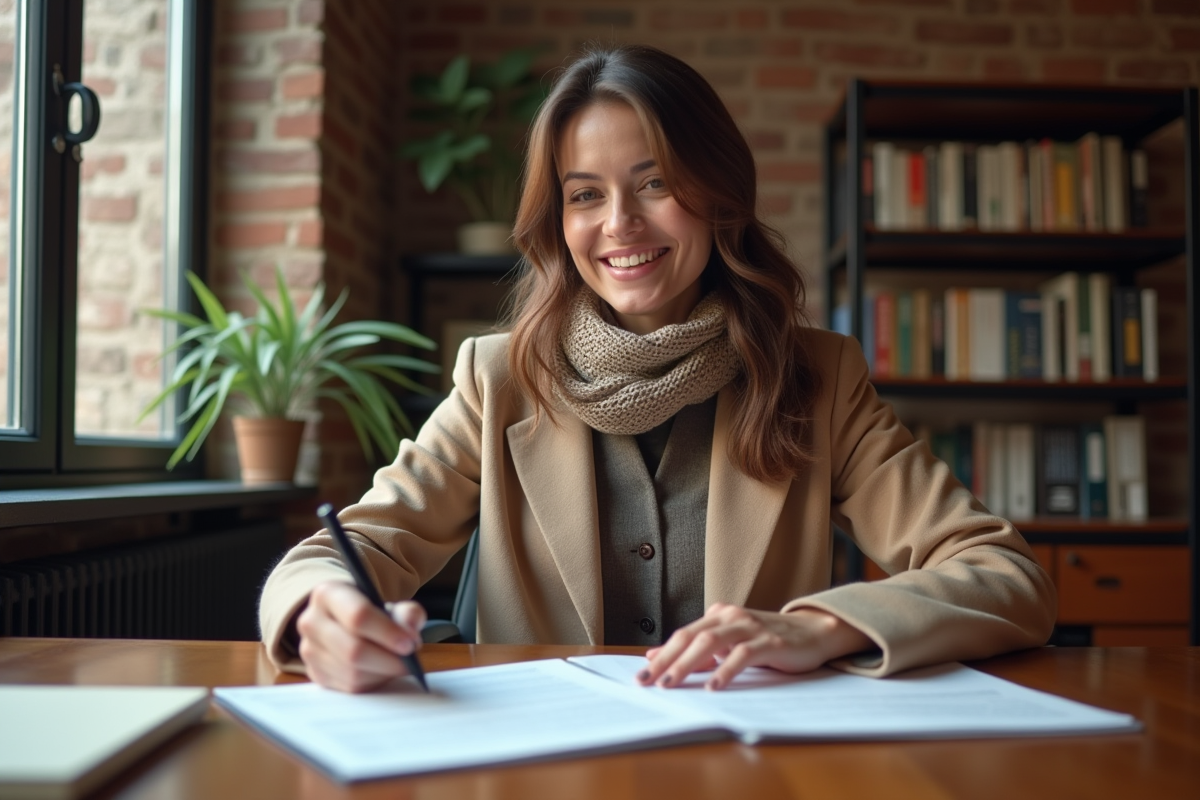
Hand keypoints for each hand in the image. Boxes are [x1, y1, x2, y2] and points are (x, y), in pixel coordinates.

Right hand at [295, 581, 426, 692]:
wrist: (345, 623)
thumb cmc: (372, 613)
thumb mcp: (391, 604)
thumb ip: (408, 613)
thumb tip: (410, 629)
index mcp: (327, 594)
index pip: (358, 616)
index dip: (387, 632)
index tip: (410, 643)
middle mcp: (311, 621)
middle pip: (353, 650)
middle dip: (388, 659)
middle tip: (410, 660)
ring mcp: (309, 650)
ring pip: (352, 673)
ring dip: (382, 673)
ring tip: (398, 664)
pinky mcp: (316, 674)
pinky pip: (349, 687)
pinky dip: (373, 682)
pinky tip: (382, 671)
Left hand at [636, 603, 872, 690]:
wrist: (812, 632)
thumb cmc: (767, 641)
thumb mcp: (730, 644)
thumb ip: (699, 652)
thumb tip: (658, 658)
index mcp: (718, 615)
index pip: (682, 635)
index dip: (661, 655)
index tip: (641, 675)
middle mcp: (730, 616)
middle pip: (690, 638)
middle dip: (666, 661)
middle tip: (647, 681)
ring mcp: (750, 627)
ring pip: (711, 643)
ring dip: (687, 665)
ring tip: (671, 683)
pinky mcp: (769, 641)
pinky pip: (742, 655)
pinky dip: (725, 671)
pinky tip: (713, 686)